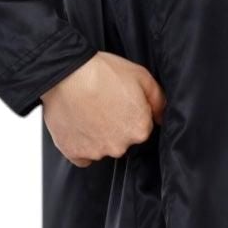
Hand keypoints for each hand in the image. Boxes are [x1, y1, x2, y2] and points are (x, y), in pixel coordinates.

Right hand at [40, 51, 166, 166]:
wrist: (66, 73)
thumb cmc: (101, 71)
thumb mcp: (140, 75)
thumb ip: (158, 99)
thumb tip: (161, 116)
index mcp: (139, 130)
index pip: (140, 128)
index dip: (130, 113)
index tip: (119, 101)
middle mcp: (120, 146)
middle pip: (121, 140)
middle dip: (114, 126)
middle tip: (102, 104)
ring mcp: (96, 152)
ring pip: (101, 148)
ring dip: (97, 135)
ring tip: (86, 111)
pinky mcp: (74, 153)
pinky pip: (81, 156)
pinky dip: (80, 145)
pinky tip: (77, 125)